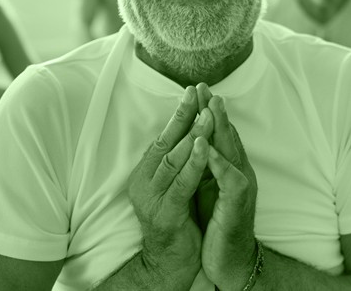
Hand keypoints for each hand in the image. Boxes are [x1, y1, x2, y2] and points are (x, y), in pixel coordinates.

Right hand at [127, 85, 213, 285]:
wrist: (172, 260)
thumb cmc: (177, 218)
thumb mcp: (175, 183)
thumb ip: (177, 159)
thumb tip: (190, 126)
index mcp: (146, 173)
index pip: (164, 136)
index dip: (179, 113)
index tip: (193, 89)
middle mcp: (144, 182)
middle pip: (165, 142)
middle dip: (184, 116)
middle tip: (199, 92)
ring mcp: (152, 199)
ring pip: (173, 159)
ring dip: (193, 135)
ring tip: (206, 114)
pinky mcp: (166, 214)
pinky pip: (181, 184)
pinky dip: (194, 163)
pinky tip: (205, 147)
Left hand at [199, 87, 258, 290]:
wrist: (230, 261)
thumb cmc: (218, 224)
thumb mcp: (209, 188)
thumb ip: (206, 166)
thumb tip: (196, 143)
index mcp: (229, 167)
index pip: (220, 133)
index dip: (209, 111)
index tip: (197, 90)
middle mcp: (239, 171)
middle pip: (228, 134)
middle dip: (216, 110)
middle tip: (205, 88)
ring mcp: (241, 185)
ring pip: (232, 151)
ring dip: (222, 128)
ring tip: (211, 108)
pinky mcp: (238, 203)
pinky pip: (230, 179)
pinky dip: (219, 164)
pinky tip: (209, 150)